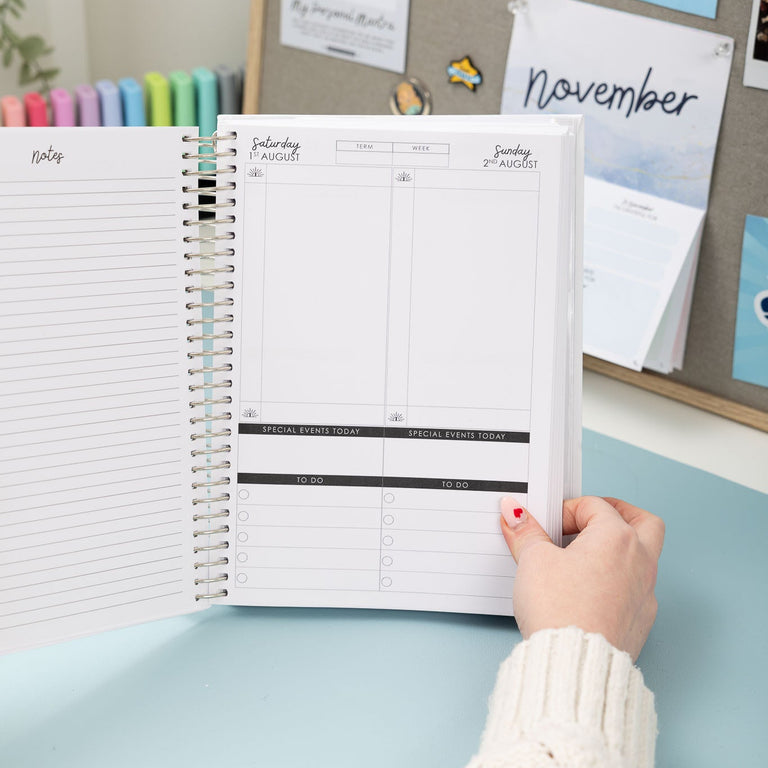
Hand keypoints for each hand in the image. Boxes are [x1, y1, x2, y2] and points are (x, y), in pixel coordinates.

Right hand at [500, 495, 664, 660]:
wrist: (574, 664)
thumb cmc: (560, 610)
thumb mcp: (533, 561)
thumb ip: (526, 532)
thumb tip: (515, 513)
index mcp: (616, 538)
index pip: (593, 506)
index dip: (564, 511)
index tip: (545, 527)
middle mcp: (639, 561)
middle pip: (642, 521)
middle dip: (618, 513)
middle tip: (592, 518)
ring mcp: (644, 592)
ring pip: (644, 557)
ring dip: (618, 549)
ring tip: (587, 556)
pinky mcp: (640, 620)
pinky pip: (636, 589)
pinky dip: (618, 580)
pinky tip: (592, 590)